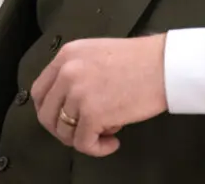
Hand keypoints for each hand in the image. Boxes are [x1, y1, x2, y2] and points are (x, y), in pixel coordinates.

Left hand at [30, 35, 167, 156]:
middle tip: (82, 132)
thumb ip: (77, 71)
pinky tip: (113, 142)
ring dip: (83, 138)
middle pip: (46, 114)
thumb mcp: (96, 54)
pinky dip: (97, 149)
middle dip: (63, 129)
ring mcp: (78, 93)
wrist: (164, 65)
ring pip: (64, 132)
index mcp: (66, 56)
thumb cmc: (140, 61)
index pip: (40, 90)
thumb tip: (67, 101)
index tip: (62, 119)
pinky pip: (83, 143)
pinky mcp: (92, 114)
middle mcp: (67, 72)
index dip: (49, 110)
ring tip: (106, 132)